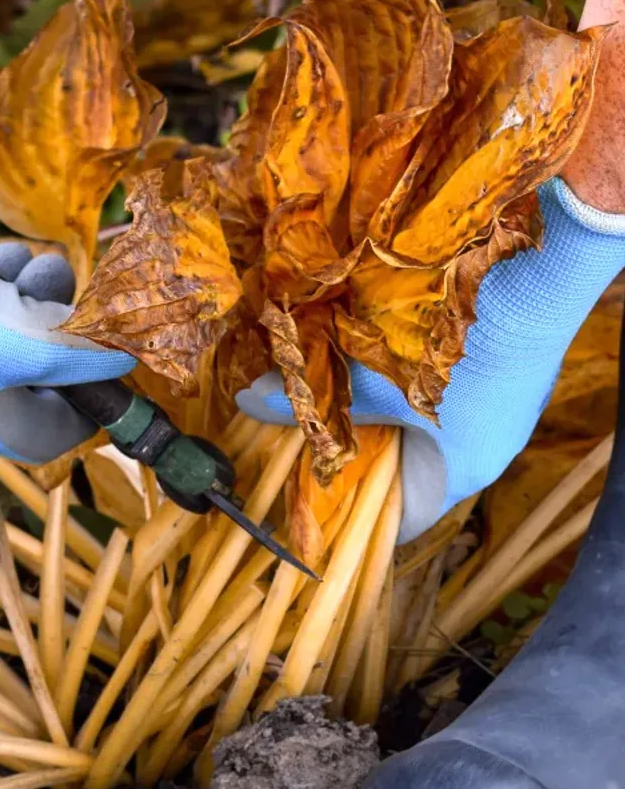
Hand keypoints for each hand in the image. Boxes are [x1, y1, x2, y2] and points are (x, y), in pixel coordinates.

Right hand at [0, 140, 135, 460]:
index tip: (104, 363)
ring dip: (16, 296)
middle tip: (60, 289)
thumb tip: (122, 362)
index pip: (49, 435)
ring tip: (28, 261)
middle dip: (49, 327)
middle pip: (21, 375)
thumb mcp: (26, 348)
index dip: (84, 401)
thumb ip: (78, 360)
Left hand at [237, 178, 624, 541]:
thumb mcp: (376, 375)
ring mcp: (497, 409)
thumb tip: (250, 402)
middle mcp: (485, 450)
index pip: (400, 522)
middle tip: (302, 439)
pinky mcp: (500, 368)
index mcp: (459, 473)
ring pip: (420, 426)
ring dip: (376, 410)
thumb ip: (319, 397)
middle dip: (354, 454)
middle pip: (406, 471)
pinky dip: (401, 382)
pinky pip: (439, 392)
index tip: (306, 496)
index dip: (351, 514)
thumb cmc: (455, 342)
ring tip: (328, 394)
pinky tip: (368, 354)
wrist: (539, 266)